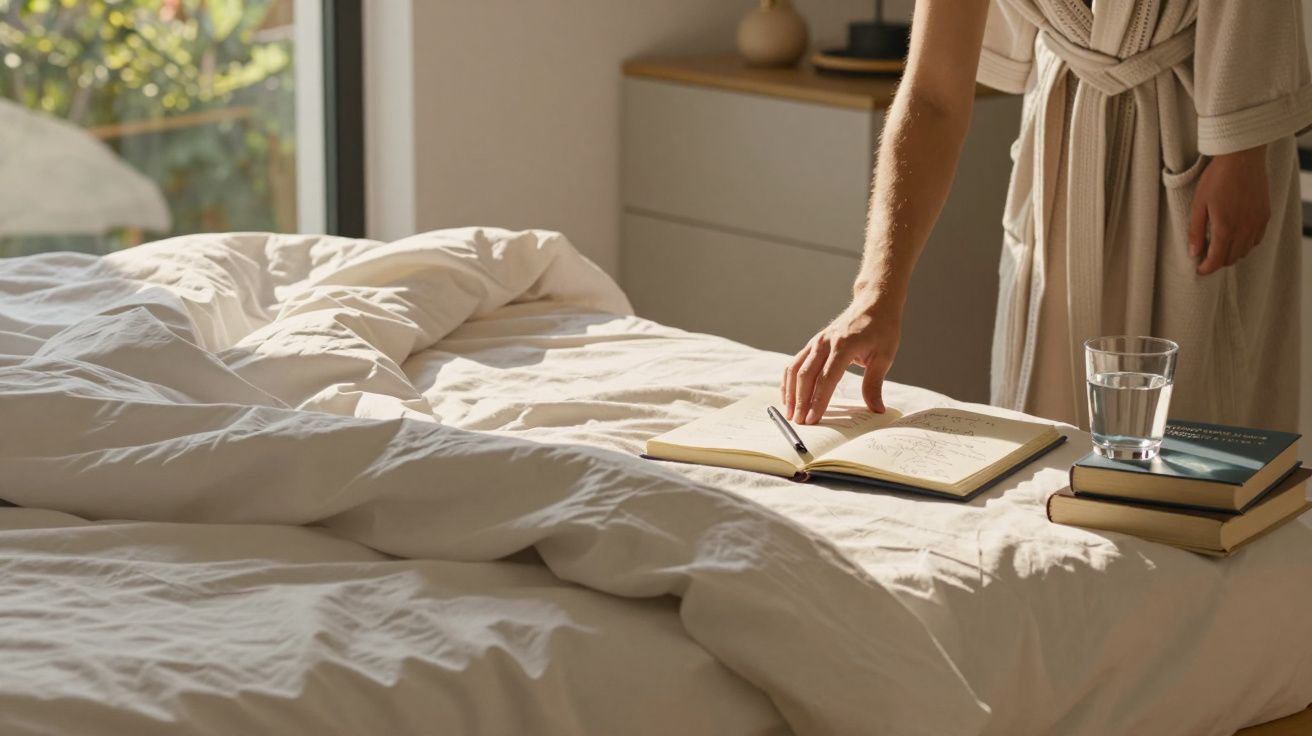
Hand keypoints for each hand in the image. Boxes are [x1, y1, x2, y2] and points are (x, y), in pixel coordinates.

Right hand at [781, 298, 901, 423]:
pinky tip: (788, 396)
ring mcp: (816, 342)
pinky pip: (794, 363)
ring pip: (795, 369)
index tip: (813, 419)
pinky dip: (789, 381)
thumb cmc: (882, 328)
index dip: (818, 400)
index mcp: (844, 345)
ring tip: (790, 413)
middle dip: (801, 401)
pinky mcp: (812, 344)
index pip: (827, 378)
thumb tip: (876, 410)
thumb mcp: (885, 356)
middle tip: (799, 422)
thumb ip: (874, 384)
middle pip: (806, 375)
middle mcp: (825, 342)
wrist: (874, 302)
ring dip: (790, 392)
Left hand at [1190, 145, 1269, 275]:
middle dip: (1218, 261)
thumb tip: (1193, 253)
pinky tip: (1236, 235)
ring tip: (1220, 245)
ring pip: (1246, 251)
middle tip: (1206, 256)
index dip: (1207, 268)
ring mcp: (1257, 223)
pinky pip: (1257, 239)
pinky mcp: (1265, 215)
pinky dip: (1246, 243)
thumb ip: (1196, 231)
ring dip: (1232, 253)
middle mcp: (1244, 229)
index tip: (1199, 270)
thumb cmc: (1216, 179)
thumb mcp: (1198, 205)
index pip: (1217, 260)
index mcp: (1225, 229)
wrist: (1242, 158)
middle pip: (1232, 258)